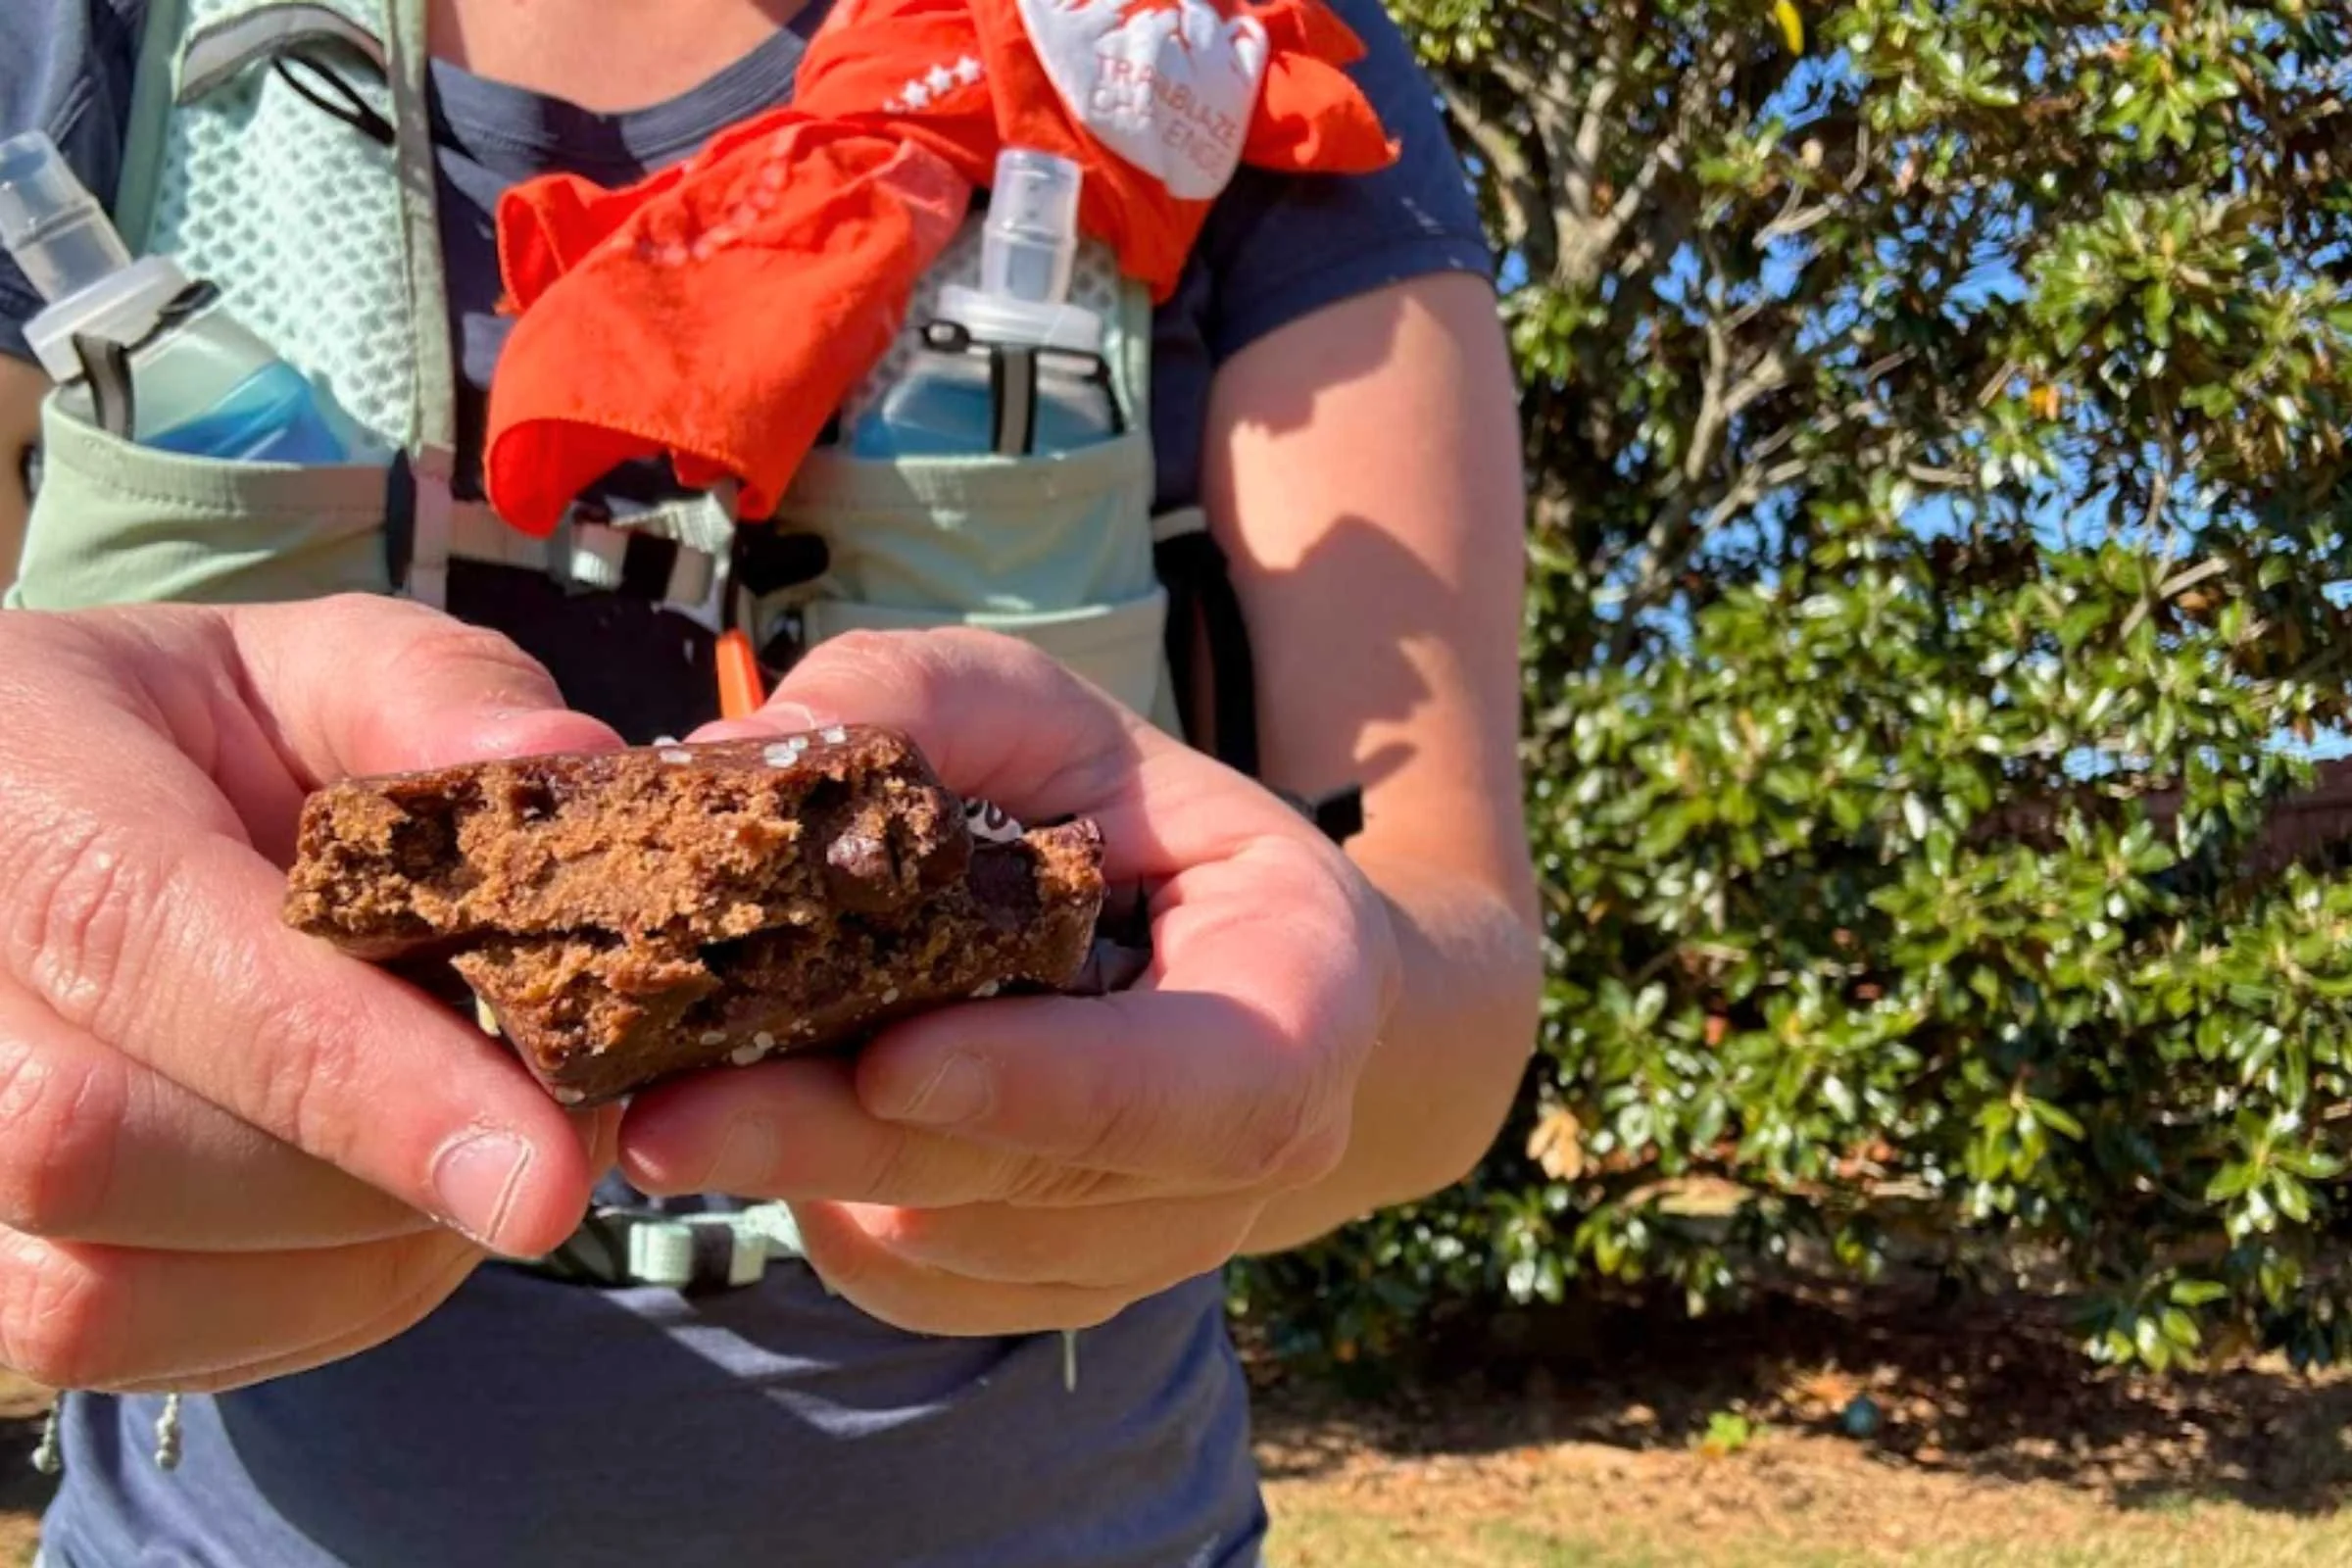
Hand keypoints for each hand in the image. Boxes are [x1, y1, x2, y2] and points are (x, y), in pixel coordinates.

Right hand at [0, 596, 618, 1393]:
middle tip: (554, 1134)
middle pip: (100, 1148)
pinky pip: (119, 1347)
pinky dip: (301, 1308)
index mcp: (10, 792)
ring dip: (348, 1264)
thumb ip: (438, 692)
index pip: (143, 943)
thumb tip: (571, 767)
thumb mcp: (315, 661)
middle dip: (370, 1175)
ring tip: (480, 1164)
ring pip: (99, 1294)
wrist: (36, 808)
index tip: (545, 1168)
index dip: (355, 1075)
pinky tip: (390, 1221)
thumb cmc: (197, 734)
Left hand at [617, 628, 1401, 1334]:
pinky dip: (823, 1216)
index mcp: (1300, 988)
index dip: (1056, 1088)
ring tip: (674, 1095)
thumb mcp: (1036, 708)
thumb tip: (728, 754)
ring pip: (961, 1248)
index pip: (1215, 1085)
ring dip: (809, 1180)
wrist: (1187, 938)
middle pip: (1043, 1186)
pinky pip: (920, 1287)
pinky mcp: (1059, 1285)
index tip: (894, 1060)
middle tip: (665, 1118)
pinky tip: (768, 1121)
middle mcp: (1254, 1147)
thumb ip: (913, 701)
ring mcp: (1162, 1235)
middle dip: (847, 1145)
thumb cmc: (1116, 805)